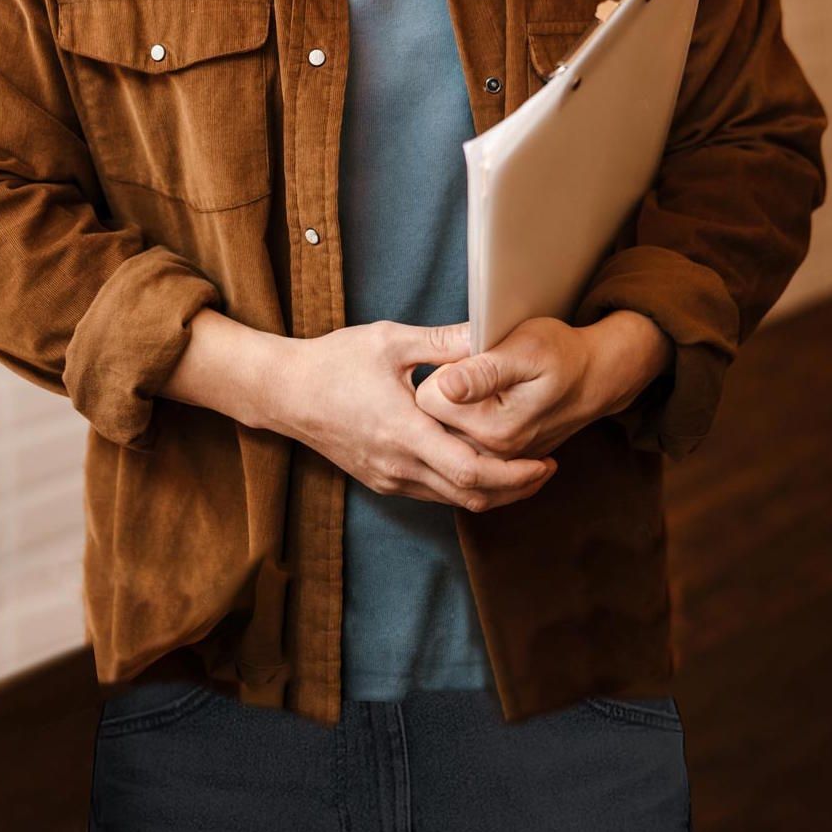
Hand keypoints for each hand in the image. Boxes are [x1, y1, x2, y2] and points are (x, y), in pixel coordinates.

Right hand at [265, 319, 557, 512]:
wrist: (285, 393)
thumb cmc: (334, 362)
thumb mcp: (390, 341)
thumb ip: (442, 341)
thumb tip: (489, 330)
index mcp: (405, 431)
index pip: (472, 472)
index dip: (514, 474)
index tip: (544, 462)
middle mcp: (399, 465)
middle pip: (471, 497)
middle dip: (515, 487)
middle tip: (547, 468)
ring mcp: (389, 478)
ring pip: (453, 501)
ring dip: (492, 490)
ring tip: (523, 467)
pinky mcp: (381, 480)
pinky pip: (432, 493)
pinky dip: (463, 486)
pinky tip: (478, 462)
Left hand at [412, 313, 669, 458]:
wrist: (593, 379)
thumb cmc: (560, 355)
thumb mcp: (525, 348)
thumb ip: (483, 371)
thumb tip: (446, 386)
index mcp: (492, 426)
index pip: (427, 399)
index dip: (441, 370)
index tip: (468, 358)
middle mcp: (491, 453)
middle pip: (431, 420)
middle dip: (444, 394)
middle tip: (478, 372)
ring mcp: (495, 461)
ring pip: (442, 433)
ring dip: (453, 411)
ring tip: (485, 389)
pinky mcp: (498, 461)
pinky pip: (458, 443)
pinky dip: (462, 424)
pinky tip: (484, 406)